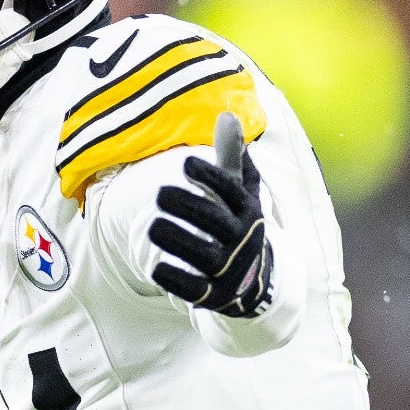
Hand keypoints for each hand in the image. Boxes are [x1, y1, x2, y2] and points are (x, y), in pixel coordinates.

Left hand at [149, 112, 274, 317]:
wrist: (258, 279)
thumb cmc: (238, 223)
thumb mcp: (240, 191)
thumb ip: (231, 155)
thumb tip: (226, 114)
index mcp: (248, 210)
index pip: (232, 190)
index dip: (211, 176)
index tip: (186, 162)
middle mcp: (243, 239)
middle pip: (215, 221)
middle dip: (188, 206)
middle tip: (159, 194)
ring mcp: (230, 269)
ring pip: (203, 255)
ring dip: (178, 240)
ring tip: (152, 226)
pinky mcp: (216, 295)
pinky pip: (195, 289)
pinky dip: (175, 280)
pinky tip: (155, 267)